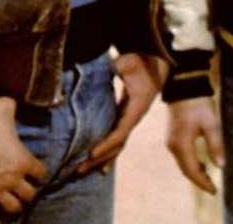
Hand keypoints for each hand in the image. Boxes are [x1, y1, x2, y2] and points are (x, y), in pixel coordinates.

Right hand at [0, 97, 46, 223]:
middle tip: (25, 189)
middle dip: (29, 192)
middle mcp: (12, 179)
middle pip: (30, 195)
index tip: (36, 171)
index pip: (41, 173)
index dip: (39, 172)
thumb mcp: (5, 106)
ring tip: (12, 204)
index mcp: (23, 159)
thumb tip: (16, 97)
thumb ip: (14, 105)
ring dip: (14, 206)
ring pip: (13, 208)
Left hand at [77, 53, 167, 174]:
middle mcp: (134, 118)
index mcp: (136, 107)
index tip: (91, 153)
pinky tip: (100, 166)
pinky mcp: (125, 119)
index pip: (121, 131)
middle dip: (99, 158)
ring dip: (100, 159)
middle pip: (117, 144)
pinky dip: (107, 152)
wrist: (153, 64)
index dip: (106, 144)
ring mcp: (130, 120)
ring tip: (82, 171)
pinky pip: (116, 139)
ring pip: (116, 145)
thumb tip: (111, 66)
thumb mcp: (130, 62)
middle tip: (79, 170)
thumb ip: (120, 66)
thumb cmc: (140, 62)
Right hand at [165, 95, 223, 193]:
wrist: (184, 87)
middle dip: (198, 180)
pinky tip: (201, 163)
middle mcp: (173, 146)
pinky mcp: (173, 136)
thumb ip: (215, 145)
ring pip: (183, 163)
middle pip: (186, 169)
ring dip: (195, 172)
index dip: (203, 183)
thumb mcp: (211, 123)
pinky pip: (181, 156)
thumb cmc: (198, 104)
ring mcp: (171, 141)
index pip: (192, 170)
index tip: (214, 191)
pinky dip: (191, 163)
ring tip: (208, 178)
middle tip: (212, 188)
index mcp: (182, 144)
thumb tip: (220, 166)